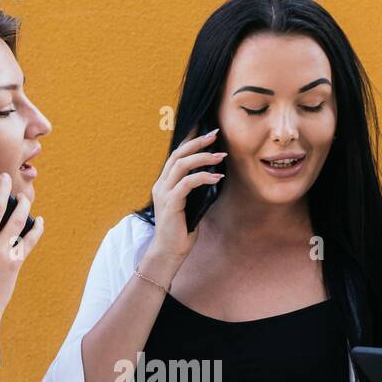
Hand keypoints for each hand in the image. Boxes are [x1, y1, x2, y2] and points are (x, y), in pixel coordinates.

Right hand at [147, 127, 226, 260]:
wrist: (169, 251)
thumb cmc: (180, 231)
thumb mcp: (189, 205)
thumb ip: (194, 190)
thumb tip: (213, 175)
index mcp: (164, 183)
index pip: (176, 155)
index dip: (190, 140)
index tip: (206, 130)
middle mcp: (161, 185)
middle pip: (178, 154)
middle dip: (198, 142)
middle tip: (216, 134)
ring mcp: (164, 193)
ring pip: (182, 165)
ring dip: (203, 158)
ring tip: (221, 156)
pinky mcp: (171, 203)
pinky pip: (187, 183)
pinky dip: (203, 177)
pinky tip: (217, 177)